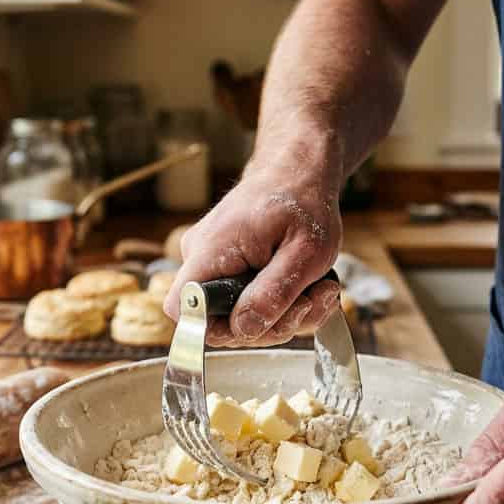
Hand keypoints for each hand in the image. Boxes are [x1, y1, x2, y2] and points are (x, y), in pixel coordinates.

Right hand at [163, 159, 342, 346]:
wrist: (298, 173)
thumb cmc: (303, 202)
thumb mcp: (306, 251)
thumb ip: (274, 292)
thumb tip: (245, 329)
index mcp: (211, 250)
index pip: (184, 308)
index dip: (216, 330)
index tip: (263, 323)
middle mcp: (200, 258)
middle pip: (219, 322)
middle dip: (272, 324)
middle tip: (312, 300)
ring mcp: (211, 265)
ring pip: (238, 318)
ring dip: (284, 315)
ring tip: (319, 289)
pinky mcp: (225, 271)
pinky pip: (246, 305)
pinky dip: (280, 306)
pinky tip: (308, 289)